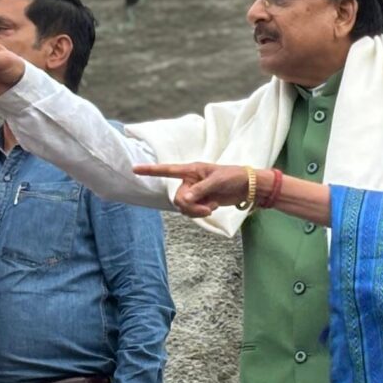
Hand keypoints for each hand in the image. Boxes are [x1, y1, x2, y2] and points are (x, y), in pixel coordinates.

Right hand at [133, 162, 249, 217]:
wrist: (247, 187)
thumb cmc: (234, 177)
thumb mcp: (217, 181)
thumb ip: (200, 189)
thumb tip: (184, 199)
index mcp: (191, 170)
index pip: (167, 170)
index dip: (151, 170)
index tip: (134, 169)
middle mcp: (190, 181)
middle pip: (177, 198)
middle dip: (190, 206)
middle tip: (206, 208)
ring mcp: (194, 192)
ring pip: (183, 207)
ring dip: (196, 211)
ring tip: (211, 207)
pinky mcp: (200, 201)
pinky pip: (191, 211)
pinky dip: (199, 213)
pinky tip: (211, 208)